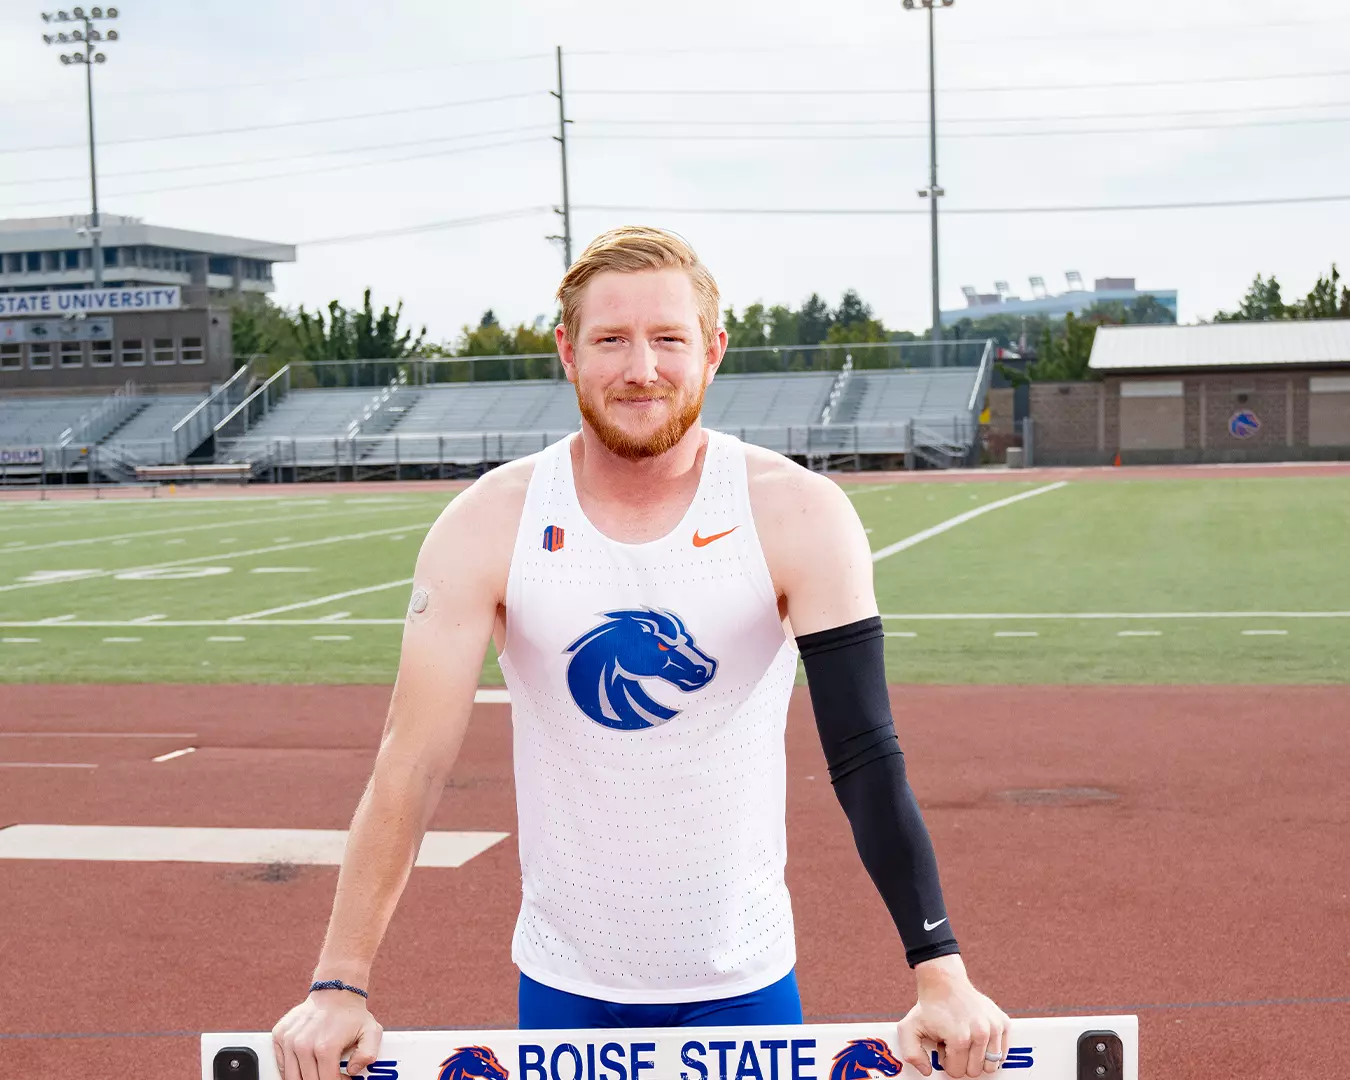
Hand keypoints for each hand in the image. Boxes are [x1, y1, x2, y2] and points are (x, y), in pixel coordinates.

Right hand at [272, 991, 382, 1079]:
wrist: (335, 992)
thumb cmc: (352, 1015)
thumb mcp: (371, 1032)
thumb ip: (367, 1054)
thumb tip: (353, 1070)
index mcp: (325, 1047)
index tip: (344, 1079)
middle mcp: (303, 1045)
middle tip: (332, 1074)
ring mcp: (289, 1040)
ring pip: (292, 1077)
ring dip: (307, 1077)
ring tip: (321, 1071)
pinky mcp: (279, 1035)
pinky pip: (282, 1064)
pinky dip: (293, 1069)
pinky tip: (307, 1063)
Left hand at [896, 955, 1010, 1077]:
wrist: (945, 982)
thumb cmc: (928, 1007)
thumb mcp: (909, 1028)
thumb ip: (911, 1054)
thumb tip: (927, 1071)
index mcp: (959, 1038)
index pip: (957, 1072)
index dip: (947, 1061)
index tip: (943, 1046)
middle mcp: (981, 1033)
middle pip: (975, 1071)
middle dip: (963, 1060)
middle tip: (954, 1041)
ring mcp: (994, 1027)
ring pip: (990, 1065)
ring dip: (977, 1057)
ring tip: (965, 1039)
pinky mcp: (1004, 1022)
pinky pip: (1003, 1053)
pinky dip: (990, 1050)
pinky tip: (977, 1038)